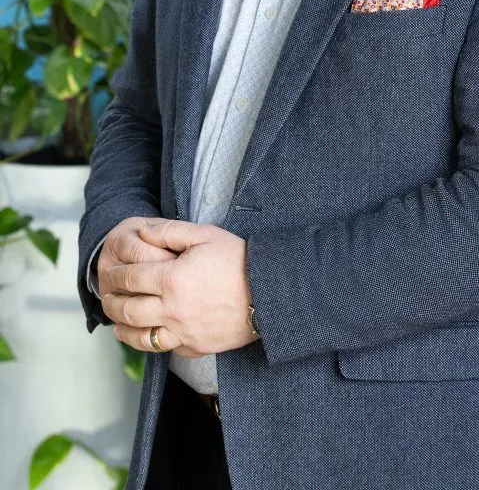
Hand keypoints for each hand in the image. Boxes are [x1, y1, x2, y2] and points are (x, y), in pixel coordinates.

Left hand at [100, 219, 258, 355]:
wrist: (270, 293)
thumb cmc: (239, 260)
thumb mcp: (205, 235)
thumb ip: (169, 232)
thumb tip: (142, 232)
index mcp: (172, 279)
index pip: (129, 278)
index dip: (114, 275)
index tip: (108, 272)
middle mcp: (172, 310)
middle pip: (128, 310)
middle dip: (111, 302)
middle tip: (107, 295)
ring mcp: (183, 332)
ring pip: (139, 336)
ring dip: (122, 328)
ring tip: (117, 320)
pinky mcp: (195, 347)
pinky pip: (163, 348)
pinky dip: (148, 341)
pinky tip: (145, 333)